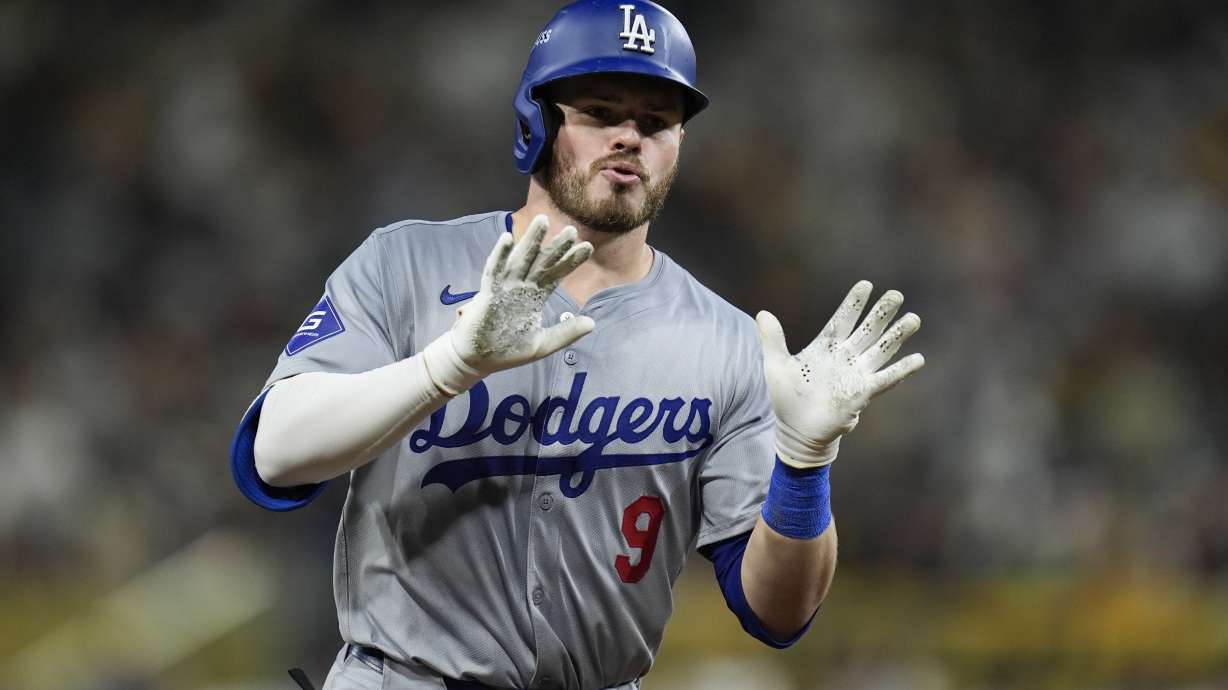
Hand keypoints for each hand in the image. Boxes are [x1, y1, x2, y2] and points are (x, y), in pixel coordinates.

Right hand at [423, 214, 594, 393]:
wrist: (478, 361)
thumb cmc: (507, 351)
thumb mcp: (542, 344)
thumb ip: (566, 332)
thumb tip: (592, 322)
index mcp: (534, 296)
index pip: (556, 274)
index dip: (570, 261)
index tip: (588, 247)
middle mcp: (521, 287)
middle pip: (541, 262)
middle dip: (556, 246)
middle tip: (572, 229)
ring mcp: (504, 288)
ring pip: (520, 260)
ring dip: (531, 241)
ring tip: (543, 221)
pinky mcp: (488, 293)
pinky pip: (493, 271)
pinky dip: (499, 255)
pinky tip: (508, 239)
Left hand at [756, 281, 924, 468]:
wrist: (796, 431)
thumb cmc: (786, 399)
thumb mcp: (775, 365)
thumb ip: (772, 339)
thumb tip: (762, 314)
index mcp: (825, 347)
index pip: (843, 319)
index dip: (854, 303)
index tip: (866, 284)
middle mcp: (845, 357)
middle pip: (867, 329)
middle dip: (882, 312)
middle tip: (896, 294)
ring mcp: (856, 374)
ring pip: (881, 350)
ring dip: (897, 335)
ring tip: (914, 318)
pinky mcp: (862, 393)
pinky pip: (886, 379)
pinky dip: (901, 370)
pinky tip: (918, 359)